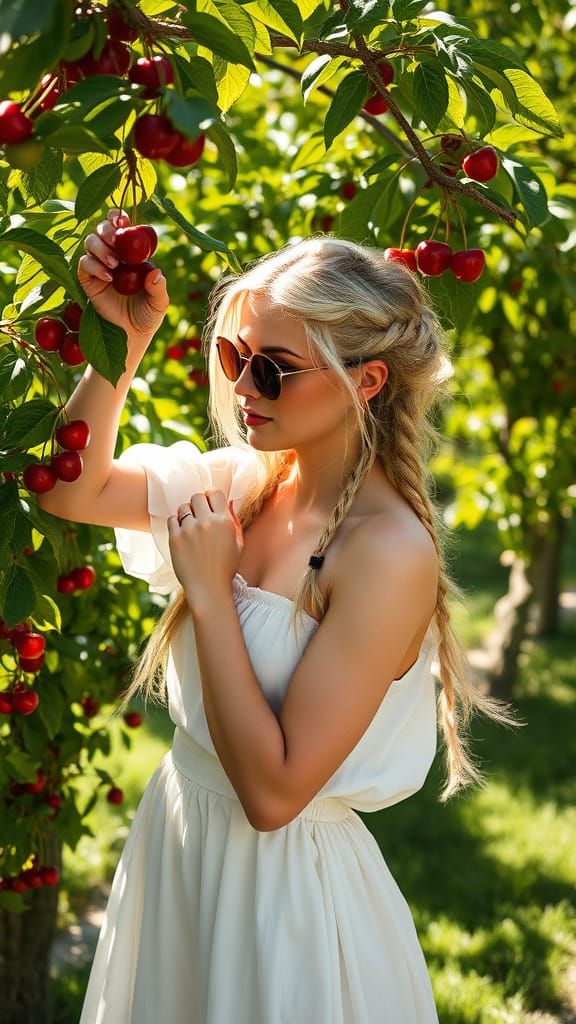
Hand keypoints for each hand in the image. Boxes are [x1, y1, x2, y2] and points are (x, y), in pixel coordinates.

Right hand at [78, 208, 168, 343]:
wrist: (131, 334)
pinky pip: (84, 264)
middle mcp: (114, 254)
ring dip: (101, 248)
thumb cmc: (148, 315)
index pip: (123, 227)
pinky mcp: (88, 279)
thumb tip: (156, 272)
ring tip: (115, 264)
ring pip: (91, 242)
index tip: (123, 220)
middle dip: (108, 229)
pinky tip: (108, 277)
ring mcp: (99, 265)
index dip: (119, 217)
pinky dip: (94, 266)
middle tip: (116, 239)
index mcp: (132, 253)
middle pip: (103, 229)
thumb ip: (159, 288)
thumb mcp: (159, 303)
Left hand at [167, 491, 243, 605]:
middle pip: (197, 497)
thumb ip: (234, 520)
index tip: (210, 505)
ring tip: (191, 527)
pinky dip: (176, 524)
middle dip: (198, 504)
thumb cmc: (225, 567)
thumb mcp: (238, 543)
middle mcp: (207, 522)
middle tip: (199, 517)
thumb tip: (229, 501)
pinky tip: (183, 534)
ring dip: (187, 514)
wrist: (209, 588)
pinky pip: (172, 519)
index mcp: (224, 521)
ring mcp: (189, 530)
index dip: (211, 497)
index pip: (214, 493)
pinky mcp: (175, 538)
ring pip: (183, 507)